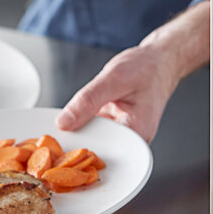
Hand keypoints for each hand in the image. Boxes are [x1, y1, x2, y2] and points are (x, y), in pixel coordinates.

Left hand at [56, 1, 212, 141]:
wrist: (159, 62)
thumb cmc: (146, 68)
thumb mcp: (113, 79)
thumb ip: (88, 101)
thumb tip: (64, 122)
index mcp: (136, 134)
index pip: (100, 151)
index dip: (76, 148)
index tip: (56, 143)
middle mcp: (131, 140)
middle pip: (95, 149)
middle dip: (73, 141)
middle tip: (53, 135)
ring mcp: (123, 134)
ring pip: (92, 139)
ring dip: (76, 132)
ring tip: (61, 127)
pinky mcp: (116, 128)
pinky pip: (94, 129)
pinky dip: (82, 123)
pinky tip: (73, 118)